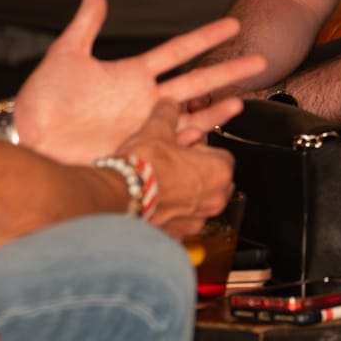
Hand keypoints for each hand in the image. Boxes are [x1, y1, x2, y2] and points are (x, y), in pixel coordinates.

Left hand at [13, 0, 267, 164]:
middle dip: (229, 71)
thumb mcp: (66, 55)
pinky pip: (175, 144)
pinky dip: (196, 138)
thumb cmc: (42, 100)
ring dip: (218, 106)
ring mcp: (144, 126)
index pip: (177, 51)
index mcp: (131, 75)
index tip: (231, 25)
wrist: (28, 139)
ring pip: (192, 113)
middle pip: (197, 81)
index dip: (205, 37)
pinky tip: (215, 130)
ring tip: (244, 98)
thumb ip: (86, 23)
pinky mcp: (138, 150)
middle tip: (260, 60)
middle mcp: (144, 100)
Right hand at [114, 100, 237, 237]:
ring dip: (185, 195)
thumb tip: (169, 104)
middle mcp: (214, 200)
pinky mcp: (178, 236)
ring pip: (198, 204)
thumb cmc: (143, 166)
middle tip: (173, 165)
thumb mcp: (157, 130)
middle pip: (213, 182)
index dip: (201, 150)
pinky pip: (181, 222)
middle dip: (196, 174)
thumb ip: (167, 115)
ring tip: (161, 184)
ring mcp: (197, 221)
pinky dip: (172, 214)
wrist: (118, 198)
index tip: (185, 148)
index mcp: (219, 171)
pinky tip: (153, 202)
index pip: (222, 157)